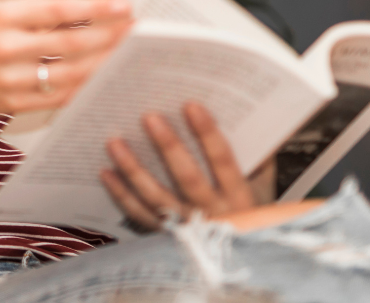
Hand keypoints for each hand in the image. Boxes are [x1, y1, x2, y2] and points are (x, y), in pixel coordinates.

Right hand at [0, 0, 133, 116]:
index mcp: (2, 15)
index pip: (57, 10)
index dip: (94, 8)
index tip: (124, 6)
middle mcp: (4, 46)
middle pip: (67, 42)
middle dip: (107, 36)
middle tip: (136, 30)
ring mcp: (8, 78)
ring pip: (67, 72)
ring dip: (102, 63)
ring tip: (126, 53)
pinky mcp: (12, 103)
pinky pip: (57, 97)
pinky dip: (83, 88)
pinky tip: (103, 78)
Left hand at [100, 101, 270, 230]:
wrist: (240, 265)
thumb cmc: (251, 217)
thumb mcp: (263, 190)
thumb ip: (258, 158)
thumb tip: (251, 119)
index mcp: (240, 198)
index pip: (224, 161)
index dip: (208, 134)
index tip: (191, 105)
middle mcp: (213, 214)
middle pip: (188, 178)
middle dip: (168, 146)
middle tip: (149, 117)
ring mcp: (187, 229)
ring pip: (156, 197)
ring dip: (133, 168)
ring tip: (114, 142)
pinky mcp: (166, 238)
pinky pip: (139, 215)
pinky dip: (121, 194)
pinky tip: (106, 172)